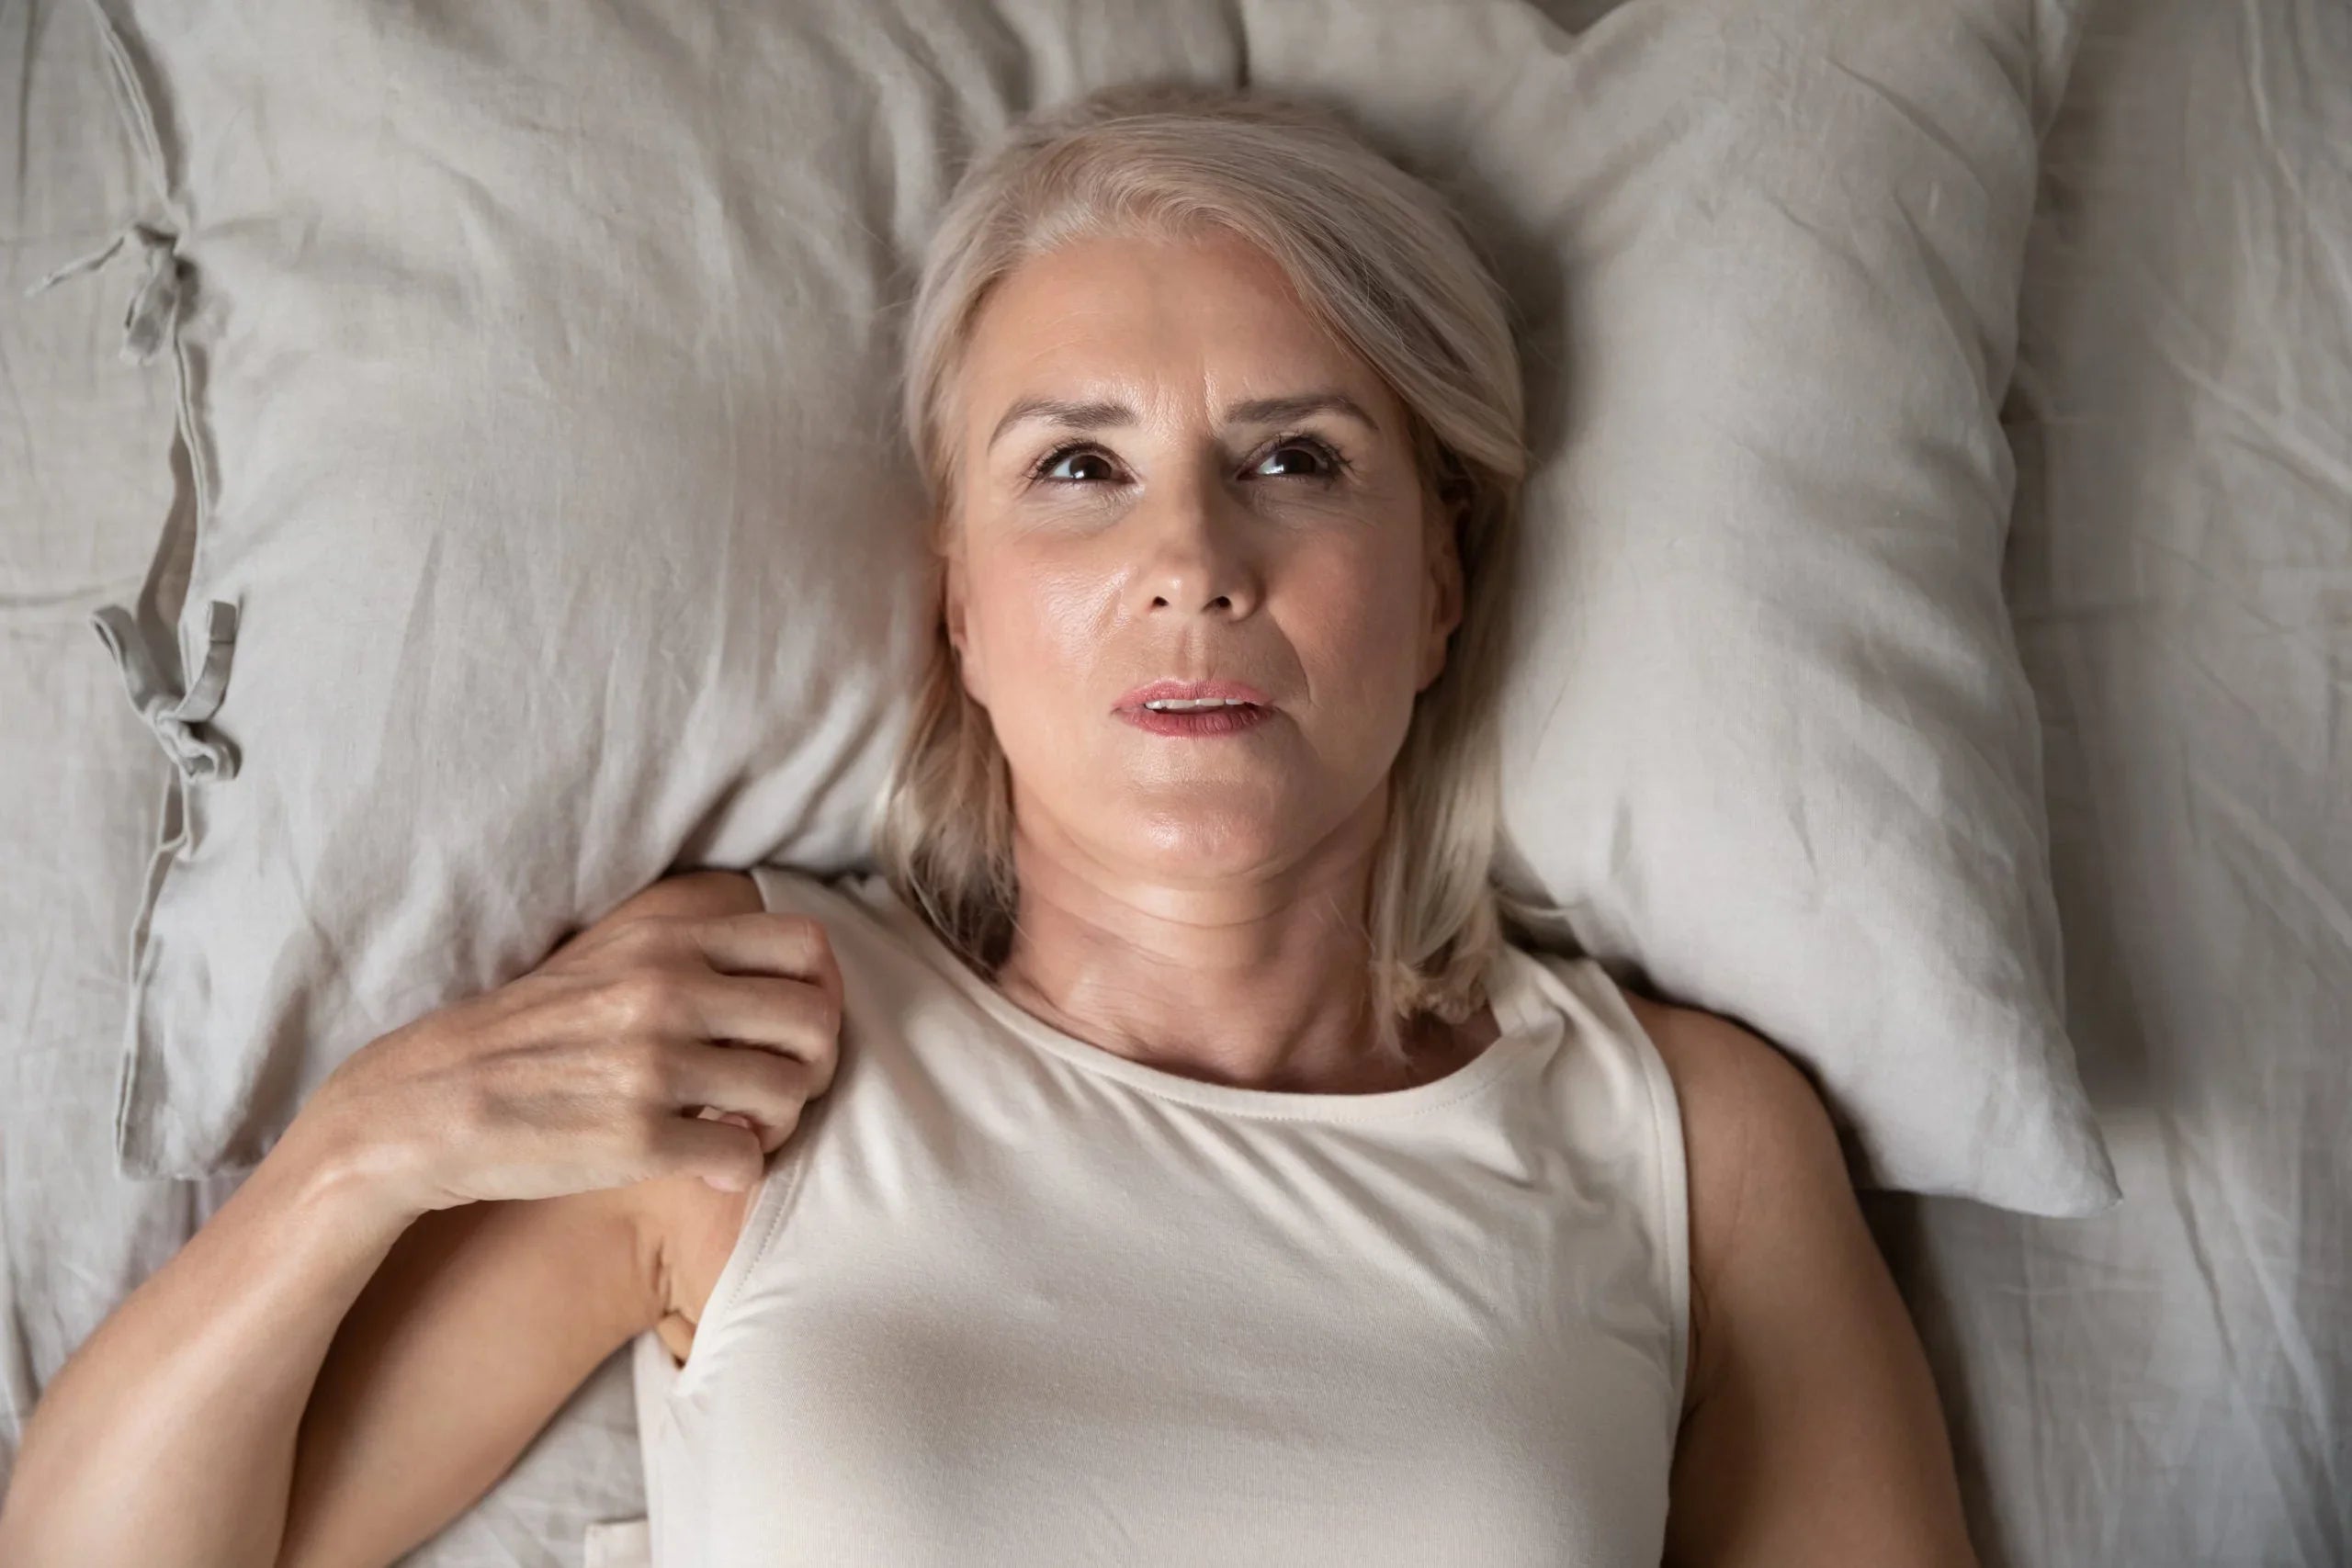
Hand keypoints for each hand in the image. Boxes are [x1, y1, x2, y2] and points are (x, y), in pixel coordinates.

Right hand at [299, 886, 842, 1216]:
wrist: (429, 1104)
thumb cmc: (533, 1036)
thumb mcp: (610, 959)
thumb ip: (691, 954)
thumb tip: (792, 971)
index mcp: (667, 940)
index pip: (808, 946)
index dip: (819, 993)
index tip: (788, 1029)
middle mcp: (668, 991)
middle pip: (817, 1022)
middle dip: (813, 1064)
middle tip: (776, 1090)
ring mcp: (655, 1065)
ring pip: (793, 1093)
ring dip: (781, 1123)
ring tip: (741, 1129)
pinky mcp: (639, 1140)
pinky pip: (748, 1159)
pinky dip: (741, 1169)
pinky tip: (708, 1164)